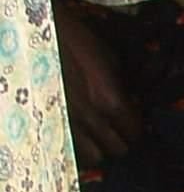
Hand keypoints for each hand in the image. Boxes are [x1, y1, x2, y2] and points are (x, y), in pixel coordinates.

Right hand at [52, 1, 140, 165]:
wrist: (38, 34)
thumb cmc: (75, 39)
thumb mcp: (110, 58)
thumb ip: (124, 88)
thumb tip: (135, 104)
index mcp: (110, 101)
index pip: (135, 133)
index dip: (136, 131)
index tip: (134, 126)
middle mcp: (90, 117)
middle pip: (117, 149)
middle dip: (120, 141)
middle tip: (116, 131)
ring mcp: (67, 123)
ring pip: (93, 157)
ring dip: (98, 148)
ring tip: (96, 135)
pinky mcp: (48, 123)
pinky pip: (69, 151)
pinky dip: (76, 148)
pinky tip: (78, 134)